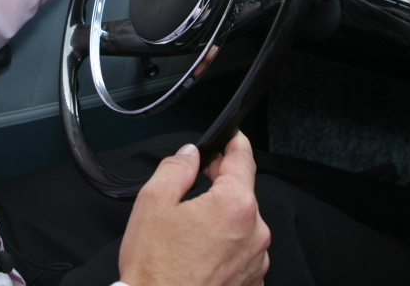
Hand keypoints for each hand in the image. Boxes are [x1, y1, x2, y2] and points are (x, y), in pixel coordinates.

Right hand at [118, 132, 270, 285]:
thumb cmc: (155, 268)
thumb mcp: (153, 203)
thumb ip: (176, 168)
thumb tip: (190, 155)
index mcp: (234, 205)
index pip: (243, 160)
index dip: (235, 143)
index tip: (232, 137)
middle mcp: (254, 232)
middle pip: (242, 193)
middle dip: (221, 185)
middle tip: (193, 190)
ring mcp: (255, 260)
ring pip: (243, 224)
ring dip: (223, 219)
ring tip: (190, 232)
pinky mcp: (251, 282)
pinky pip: (243, 252)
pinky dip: (226, 247)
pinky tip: (200, 254)